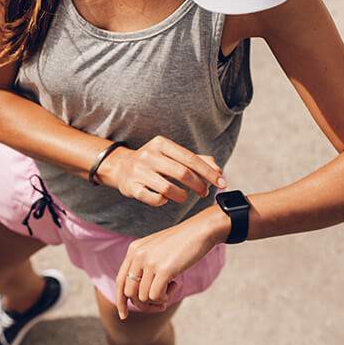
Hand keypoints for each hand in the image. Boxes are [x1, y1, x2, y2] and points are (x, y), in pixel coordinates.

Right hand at [98, 135, 226, 205]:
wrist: (121, 167)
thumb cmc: (154, 162)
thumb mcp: (173, 156)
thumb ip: (197, 160)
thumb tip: (218, 170)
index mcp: (161, 144)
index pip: (191, 159)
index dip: (208, 172)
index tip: (222, 182)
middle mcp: (149, 155)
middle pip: (182, 173)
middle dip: (198, 185)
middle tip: (204, 192)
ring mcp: (138, 171)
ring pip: (168, 188)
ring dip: (182, 196)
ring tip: (184, 196)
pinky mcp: (131, 187)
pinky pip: (153, 198)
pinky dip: (163, 201)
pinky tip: (165, 198)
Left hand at [115, 217, 217, 319]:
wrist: (200, 231)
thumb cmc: (181, 244)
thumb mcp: (156, 251)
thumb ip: (144, 266)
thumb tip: (137, 296)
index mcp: (134, 250)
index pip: (120, 281)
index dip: (120, 301)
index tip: (123, 316)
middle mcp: (137, 255)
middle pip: (130, 293)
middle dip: (143, 305)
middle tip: (160, 305)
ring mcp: (149, 262)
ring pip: (143, 297)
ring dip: (158, 299)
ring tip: (171, 285)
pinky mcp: (163, 269)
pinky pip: (156, 296)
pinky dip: (165, 297)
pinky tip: (174, 284)